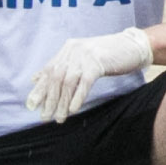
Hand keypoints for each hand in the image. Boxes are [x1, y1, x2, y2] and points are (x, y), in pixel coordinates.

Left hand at [27, 29, 151, 123]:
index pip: (48, 70)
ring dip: (62, 102)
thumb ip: (60, 66)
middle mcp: (73, 50)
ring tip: (59, 118)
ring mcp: (85, 55)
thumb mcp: (81, 58)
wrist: (133, 46)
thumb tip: (35, 78)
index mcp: (67, 49)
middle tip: (45, 117)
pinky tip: (74, 110)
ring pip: (68, 82)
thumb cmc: (108, 55)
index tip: (32, 105)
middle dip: (49, 99)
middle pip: (55, 78)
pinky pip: (84, 83)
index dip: (39, 89)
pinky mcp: (98, 62)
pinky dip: (77, 97)